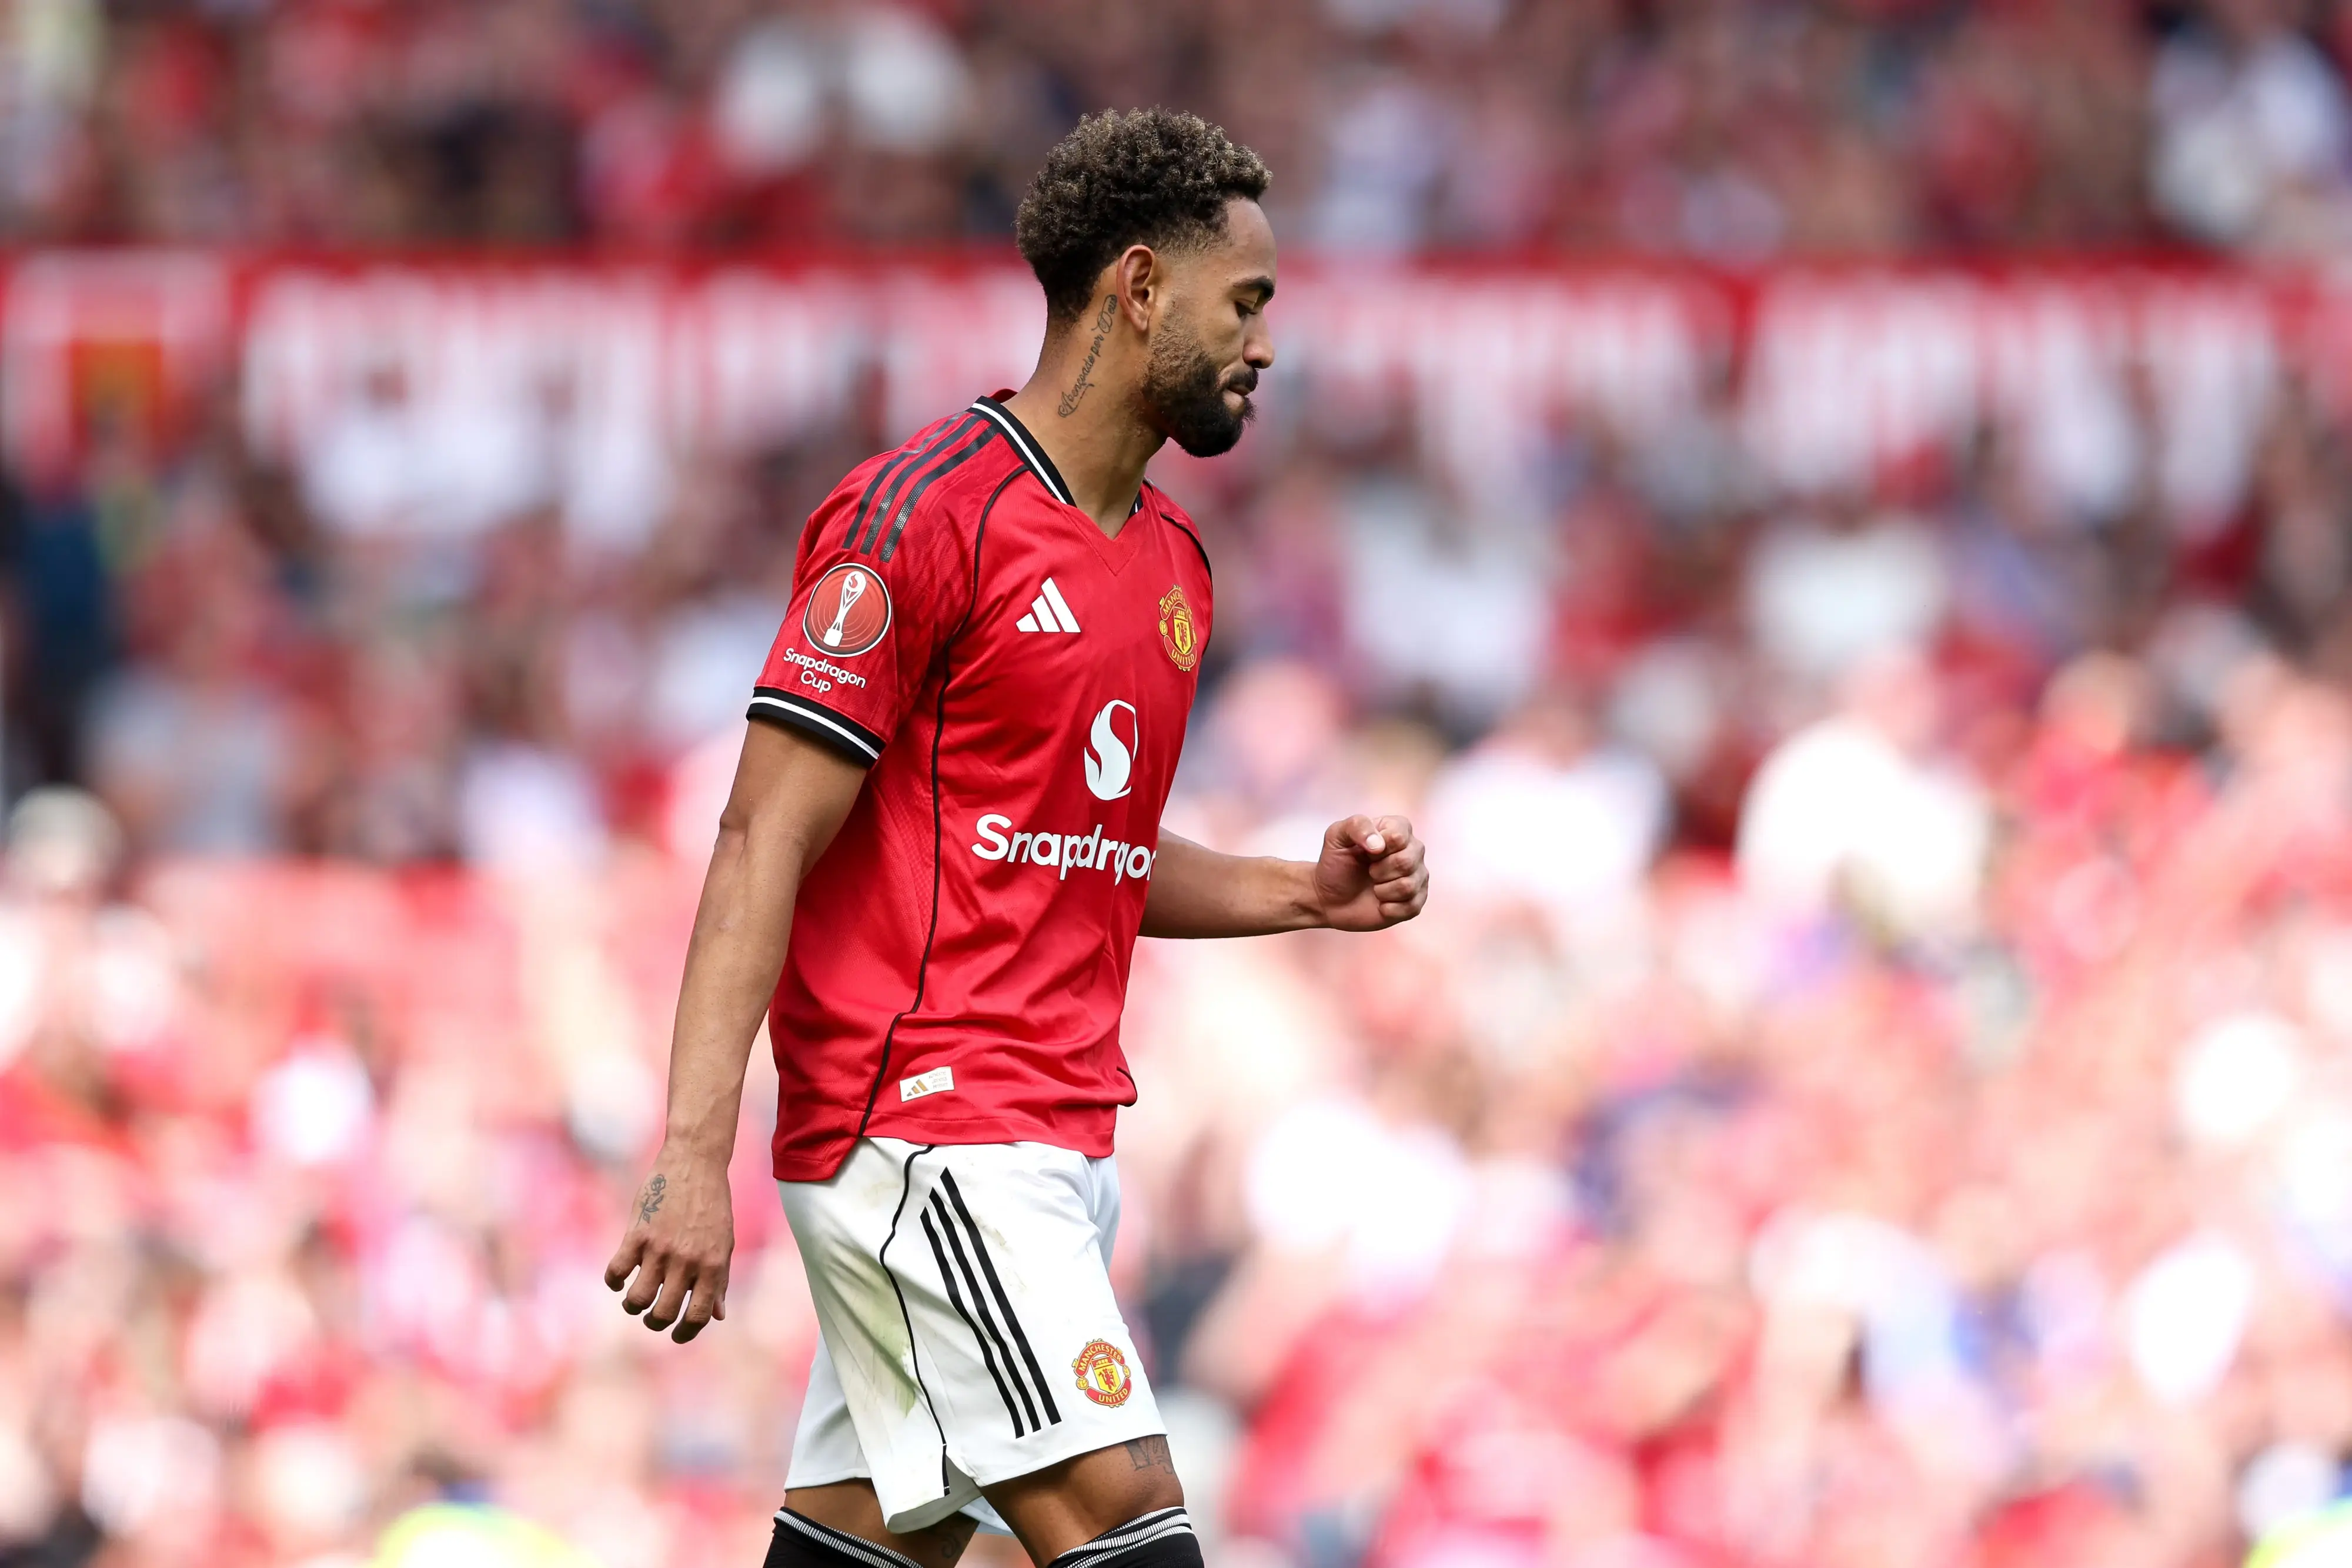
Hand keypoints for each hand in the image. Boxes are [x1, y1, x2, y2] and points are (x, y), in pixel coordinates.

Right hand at [604, 1150, 733, 1342]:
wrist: (696, 1161)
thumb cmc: (712, 1204)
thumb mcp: (723, 1242)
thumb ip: (719, 1280)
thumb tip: (718, 1316)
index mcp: (712, 1265)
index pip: (696, 1316)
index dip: (684, 1333)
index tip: (676, 1334)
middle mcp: (687, 1260)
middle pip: (663, 1312)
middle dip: (655, 1322)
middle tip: (652, 1316)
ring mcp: (661, 1247)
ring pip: (637, 1299)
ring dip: (633, 1306)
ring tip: (634, 1299)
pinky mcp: (637, 1233)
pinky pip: (617, 1270)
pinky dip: (614, 1280)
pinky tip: (619, 1278)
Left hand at [1309, 814, 1428, 931]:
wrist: (1330, 898)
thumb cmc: (1336, 864)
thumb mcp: (1336, 836)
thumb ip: (1357, 826)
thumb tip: (1379, 845)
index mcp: (1398, 828)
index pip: (1398, 836)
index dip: (1376, 849)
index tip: (1364, 853)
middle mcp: (1413, 850)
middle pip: (1407, 861)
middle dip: (1378, 871)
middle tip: (1369, 872)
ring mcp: (1418, 877)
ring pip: (1408, 886)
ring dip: (1382, 891)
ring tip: (1374, 887)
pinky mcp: (1416, 901)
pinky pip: (1410, 907)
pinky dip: (1387, 908)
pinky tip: (1380, 903)